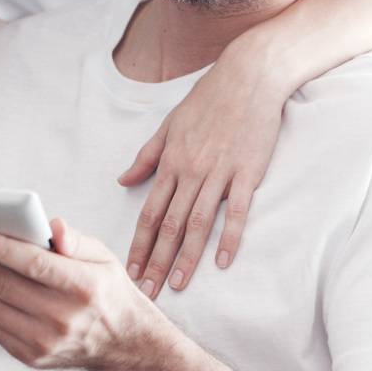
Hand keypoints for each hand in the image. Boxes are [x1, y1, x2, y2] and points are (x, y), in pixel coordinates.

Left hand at [0, 217, 146, 370]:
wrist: (121, 344)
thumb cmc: (104, 289)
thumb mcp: (102, 257)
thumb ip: (75, 240)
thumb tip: (52, 226)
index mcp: (83, 286)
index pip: (35, 265)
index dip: (1, 249)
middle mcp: (63, 318)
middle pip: (3, 287)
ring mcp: (45, 342)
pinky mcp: (31, 356)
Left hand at [118, 36, 288, 297]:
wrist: (249, 77)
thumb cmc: (209, 99)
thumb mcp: (170, 125)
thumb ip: (147, 156)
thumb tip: (122, 180)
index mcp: (170, 161)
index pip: (149, 212)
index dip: (139, 244)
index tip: (130, 271)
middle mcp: (190, 171)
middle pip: (170, 225)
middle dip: (156, 261)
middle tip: (147, 293)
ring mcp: (219, 173)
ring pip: (198, 223)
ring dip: (186, 258)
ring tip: (177, 285)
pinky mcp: (247, 172)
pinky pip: (236, 211)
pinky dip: (228, 238)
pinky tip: (221, 263)